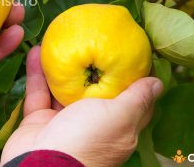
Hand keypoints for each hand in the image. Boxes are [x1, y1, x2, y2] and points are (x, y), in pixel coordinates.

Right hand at [1, 46, 162, 166]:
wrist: (38, 163)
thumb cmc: (85, 140)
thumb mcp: (118, 118)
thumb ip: (136, 99)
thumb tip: (157, 83)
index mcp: (115, 126)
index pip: (129, 99)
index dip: (130, 76)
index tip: (127, 52)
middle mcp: (90, 123)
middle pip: (93, 89)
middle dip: (91, 66)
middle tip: (89, 40)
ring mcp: (63, 121)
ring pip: (63, 87)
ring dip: (59, 65)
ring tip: (58, 41)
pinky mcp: (40, 118)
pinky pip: (39, 91)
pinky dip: (37, 73)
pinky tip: (36, 52)